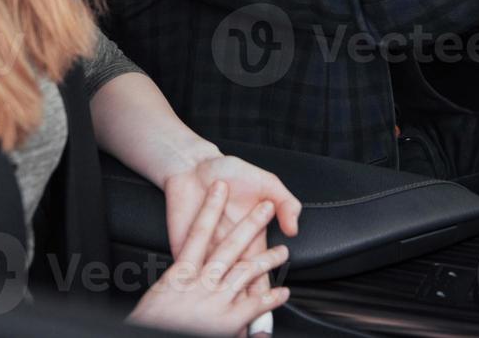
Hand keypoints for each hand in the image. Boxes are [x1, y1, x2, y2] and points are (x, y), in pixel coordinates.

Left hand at [129, 181, 291, 336]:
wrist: (193, 165)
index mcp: (251, 241)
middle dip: (245, 304)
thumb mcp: (266, 182)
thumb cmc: (229, 172)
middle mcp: (229, 251)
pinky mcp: (184, 250)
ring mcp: (206, 253)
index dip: (266, 292)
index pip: (261, 275)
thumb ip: (286, 202)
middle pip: (239, 287)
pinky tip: (200, 289)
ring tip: (227, 305)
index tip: (271, 301)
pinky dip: (193, 285)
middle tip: (251, 314)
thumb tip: (294, 227)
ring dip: (220, 299)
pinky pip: (189, 273)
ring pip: (215, 287)